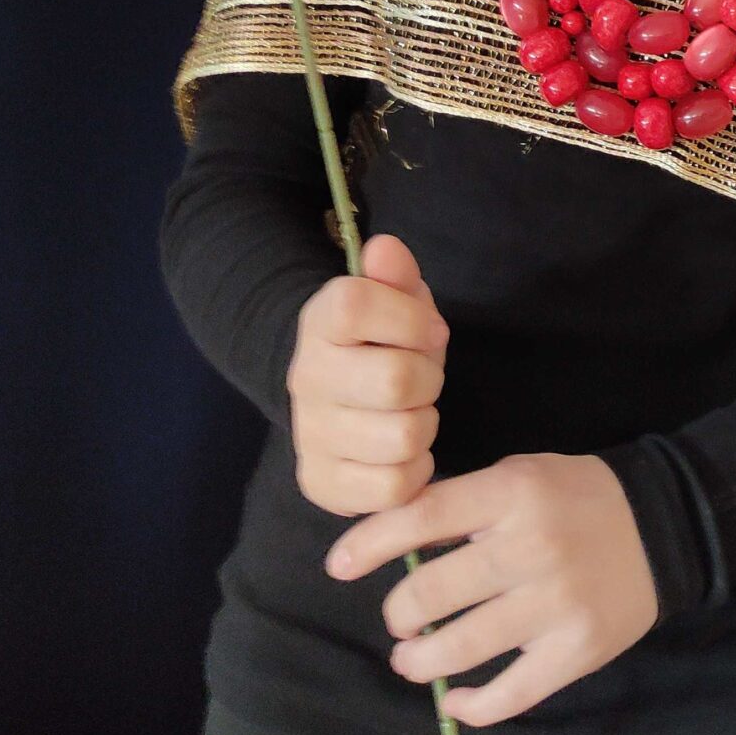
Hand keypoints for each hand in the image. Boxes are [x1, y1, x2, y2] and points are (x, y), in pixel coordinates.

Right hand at [286, 232, 448, 516]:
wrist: (340, 398)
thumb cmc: (383, 343)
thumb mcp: (396, 300)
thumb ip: (395, 273)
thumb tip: (384, 248)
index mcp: (320, 322)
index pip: (356, 305)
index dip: (409, 318)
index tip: (428, 330)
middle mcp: (306, 377)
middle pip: (396, 381)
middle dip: (429, 379)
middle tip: (422, 380)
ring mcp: (309, 434)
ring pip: (402, 436)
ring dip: (424, 425)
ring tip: (410, 414)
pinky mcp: (320, 483)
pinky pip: (394, 486)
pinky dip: (414, 470)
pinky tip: (402, 452)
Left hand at [322, 449, 661, 725]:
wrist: (663, 526)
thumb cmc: (575, 498)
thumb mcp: (519, 476)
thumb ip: (461, 502)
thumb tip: (388, 537)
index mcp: (512, 494)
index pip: (421, 517)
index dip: (369, 544)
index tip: (338, 565)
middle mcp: (530, 547)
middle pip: (431, 592)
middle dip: (398, 613)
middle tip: (398, 619)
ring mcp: (554, 604)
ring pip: (460, 648)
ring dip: (420, 661)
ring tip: (411, 659)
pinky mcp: (576, 651)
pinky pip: (509, 694)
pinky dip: (470, 707)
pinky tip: (454, 701)